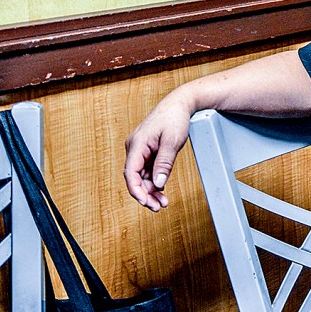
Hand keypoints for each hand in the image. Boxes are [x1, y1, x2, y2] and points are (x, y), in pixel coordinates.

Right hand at [123, 92, 193, 211]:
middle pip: (135, 177)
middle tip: (159, 208)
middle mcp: (135, 148)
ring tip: (163, 203)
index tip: (146, 202)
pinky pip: (148, 171)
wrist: (180, 103)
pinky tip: (162, 192)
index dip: (136, 190)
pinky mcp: (147, 151)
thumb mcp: (172, 142)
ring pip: (142, 176)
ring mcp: (140, 150)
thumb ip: (164, 163)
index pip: (130, 173)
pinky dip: (154, 182)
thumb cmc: (174, 118)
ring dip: (151, 191)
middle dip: (145, 194)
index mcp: (136, 144)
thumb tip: (158, 185)